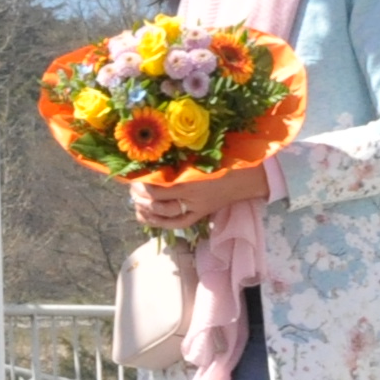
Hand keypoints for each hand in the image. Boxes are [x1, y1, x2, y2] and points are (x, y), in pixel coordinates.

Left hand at [130, 162, 270, 227]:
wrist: (248, 177)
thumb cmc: (224, 160)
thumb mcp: (200, 155)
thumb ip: (178, 157)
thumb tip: (152, 155)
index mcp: (191, 179)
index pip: (157, 187)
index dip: (141, 183)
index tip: (132, 174)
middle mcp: (192, 197)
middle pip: (158, 201)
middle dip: (140, 196)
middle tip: (131, 187)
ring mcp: (196, 209)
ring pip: (165, 215)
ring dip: (146, 209)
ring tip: (135, 201)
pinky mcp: (199, 215)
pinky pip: (176, 224)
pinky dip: (157, 222)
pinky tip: (144, 216)